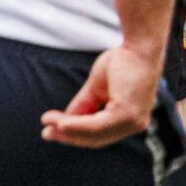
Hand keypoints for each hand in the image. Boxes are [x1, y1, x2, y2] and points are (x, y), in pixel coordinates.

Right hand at [41, 43, 162, 148]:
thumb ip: (85, 105)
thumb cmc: (124, 61)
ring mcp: (133, 121)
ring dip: (68, 131)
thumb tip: (65, 121)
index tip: (52, 130)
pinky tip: (61, 125)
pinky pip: (96, 126)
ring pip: (94, 134)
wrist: (140, 46)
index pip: (100, 133)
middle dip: (68, 136)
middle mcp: (135, 123)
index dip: (75, 134)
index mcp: (130, 118)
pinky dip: (77, 126)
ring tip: (48, 126)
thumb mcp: (97, 87)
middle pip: (96, 138)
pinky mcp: (127, 114)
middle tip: (45, 133)